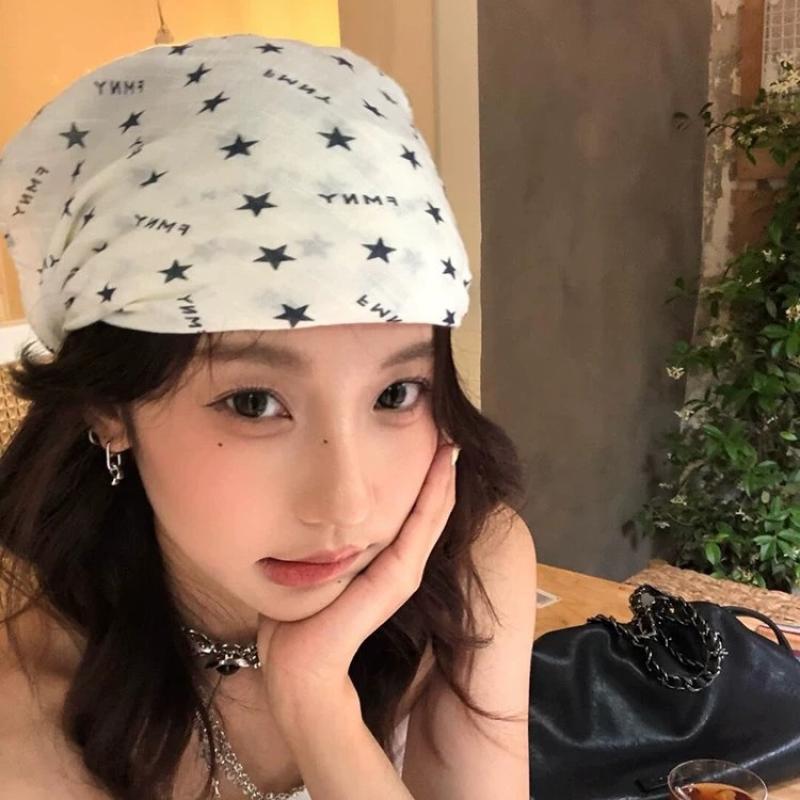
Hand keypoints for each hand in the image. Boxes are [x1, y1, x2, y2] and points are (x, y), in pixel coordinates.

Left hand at [256, 437, 459, 723]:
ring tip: (450, 447)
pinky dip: (433, 501)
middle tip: (449, 437)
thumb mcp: (308, 572)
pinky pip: (419, 531)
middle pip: (422, 514)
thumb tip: (312, 517)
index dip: (418, 484)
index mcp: (374, 565)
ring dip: (441, 482)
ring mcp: (399, 575)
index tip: (426, 447)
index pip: (404, 518)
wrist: (295, 669)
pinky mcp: (397, 581)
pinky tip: (442, 472)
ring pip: (428, 518)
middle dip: (435, 476)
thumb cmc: (296, 624)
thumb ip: (319, 549)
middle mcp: (393, 568)